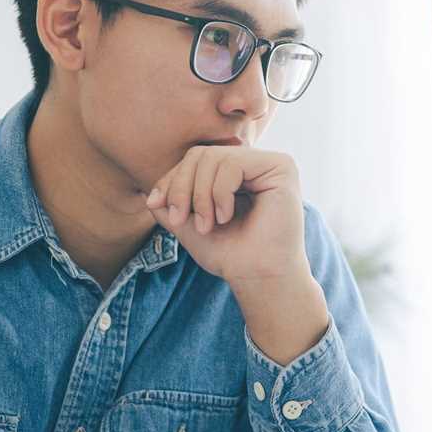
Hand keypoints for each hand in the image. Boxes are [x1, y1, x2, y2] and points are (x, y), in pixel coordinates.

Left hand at [144, 146, 306, 285]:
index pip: (194, 160)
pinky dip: (220, 193)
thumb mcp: (188, 225)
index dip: (171, 180)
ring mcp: (268, 163)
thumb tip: (150, 194)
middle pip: (201, 154)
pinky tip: (225, 217)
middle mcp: (253, 163)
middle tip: (179, 220)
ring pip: (214, 157)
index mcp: (234, 173)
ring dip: (201, 196)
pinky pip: (233, 164)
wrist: (258, 277)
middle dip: (182, 188)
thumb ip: (169, 204)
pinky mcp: (281, 167)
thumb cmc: (230, 255)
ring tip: (206, 225)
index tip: (157, 205)